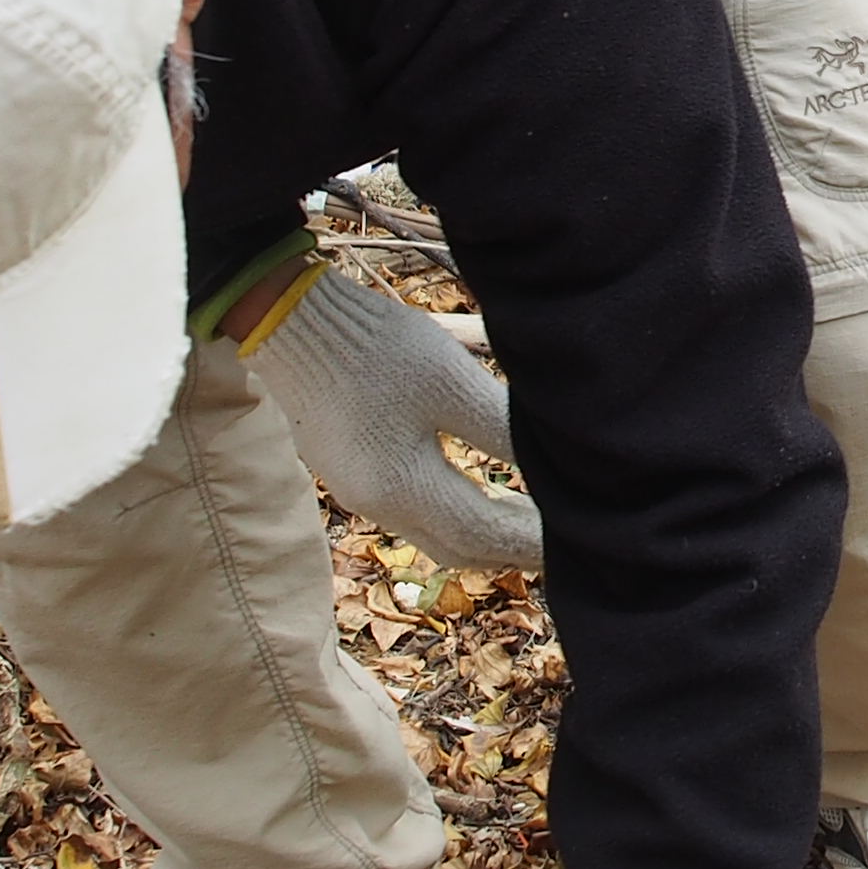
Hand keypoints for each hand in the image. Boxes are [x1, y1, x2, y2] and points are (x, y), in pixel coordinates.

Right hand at [251, 263, 543, 571]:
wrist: (290, 320)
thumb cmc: (375, 347)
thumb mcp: (450, 382)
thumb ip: (499, 429)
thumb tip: (553, 463)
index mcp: (401, 488)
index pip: (483, 535)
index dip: (532, 540)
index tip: (577, 537)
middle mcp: (376, 503)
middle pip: (458, 547)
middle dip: (511, 547)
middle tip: (562, 538)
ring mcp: (357, 490)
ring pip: (434, 534)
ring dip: (483, 532)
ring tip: (530, 517)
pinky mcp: (349, 470)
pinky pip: (412, 512)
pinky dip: (454, 512)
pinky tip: (478, 488)